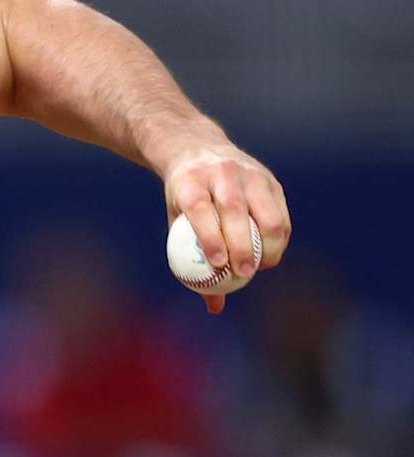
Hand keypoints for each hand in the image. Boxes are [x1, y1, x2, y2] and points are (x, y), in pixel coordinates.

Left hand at [161, 143, 289, 313]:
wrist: (197, 151)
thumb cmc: (184, 196)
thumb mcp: (175, 220)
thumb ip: (189, 258)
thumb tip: (213, 305)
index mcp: (190, 180)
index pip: (200, 208)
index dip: (209, 237)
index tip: (217, 264)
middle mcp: (220, 173)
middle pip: (234, 210)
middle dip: (242, 245)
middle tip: (243, 273)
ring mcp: (248, 174)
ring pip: (266, 211)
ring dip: (269, 244)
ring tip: (262, 267)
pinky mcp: (269, 180)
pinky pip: (280, 213)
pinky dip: (279, 238)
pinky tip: (271, 255)